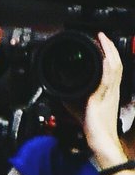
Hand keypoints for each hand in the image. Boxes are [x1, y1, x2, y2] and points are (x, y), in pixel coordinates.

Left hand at [83, 32, 127, 168]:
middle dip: (109, 47)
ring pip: (114, 67)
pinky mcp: (102, 98)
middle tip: (102, 36)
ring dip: (109, 51)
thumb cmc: (93, 126)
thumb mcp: (80, 107)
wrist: (99, 139)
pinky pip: (107, 80)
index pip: (112, 67)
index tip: (102, 43)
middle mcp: (112, 89)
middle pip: (115, 62)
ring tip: (103, 40)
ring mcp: (109, 93)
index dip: (109, 54)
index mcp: (109, 90)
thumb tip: (58, 90)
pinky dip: (106, 67)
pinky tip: (104, 58)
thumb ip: (72, 97)